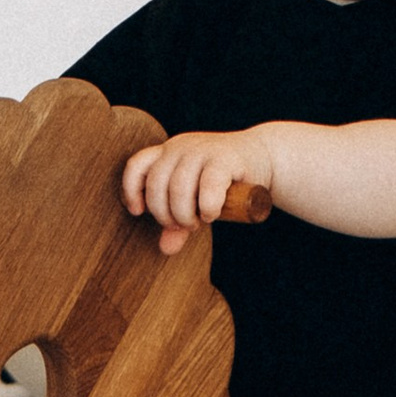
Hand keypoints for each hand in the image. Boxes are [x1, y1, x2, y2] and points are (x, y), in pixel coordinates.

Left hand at [122, 129, 275, 255]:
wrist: (264, 157)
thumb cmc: (225, 181)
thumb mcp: (197, 201)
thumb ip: (179, 221)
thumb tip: (165, 248)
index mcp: (168, 153)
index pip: (137, 166)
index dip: (131, 190)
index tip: (138, 212)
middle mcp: (180, 147)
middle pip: (156, 185)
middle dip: (166, 213)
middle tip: (185, 225)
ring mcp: (202, 149)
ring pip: (178, 187)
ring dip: (185, 213)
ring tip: (198, 222)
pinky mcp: (225, 157)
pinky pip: (208, 185)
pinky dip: (207, 206)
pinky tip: (211, 214)